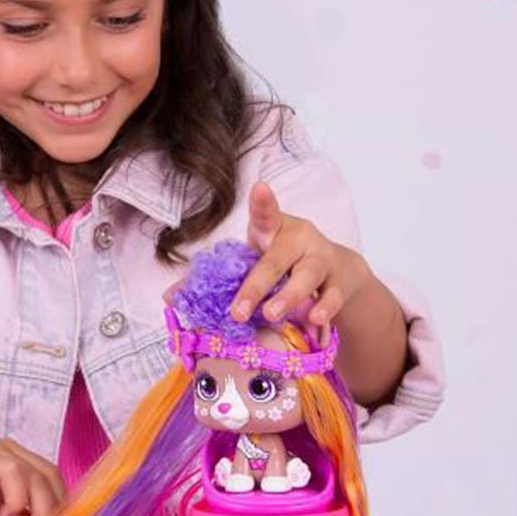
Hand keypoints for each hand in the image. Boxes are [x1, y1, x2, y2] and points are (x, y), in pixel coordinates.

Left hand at [229, 182, 371, 345]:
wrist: (336, 266)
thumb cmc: (283, 259)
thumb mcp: (258, 254)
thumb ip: (227, 271)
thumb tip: (176, 296)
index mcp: (274, 229)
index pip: (266, 214)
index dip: (263, 202)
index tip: (259, 189)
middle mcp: (300, 239)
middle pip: (278, 260)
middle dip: (256, 286)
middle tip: (239, 311)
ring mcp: (322, 259)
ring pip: (308, 277)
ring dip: (289, 297)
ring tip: (272, 315)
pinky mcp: (340, 282)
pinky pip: (332, 298)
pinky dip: (323, 314)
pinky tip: (315, 326)